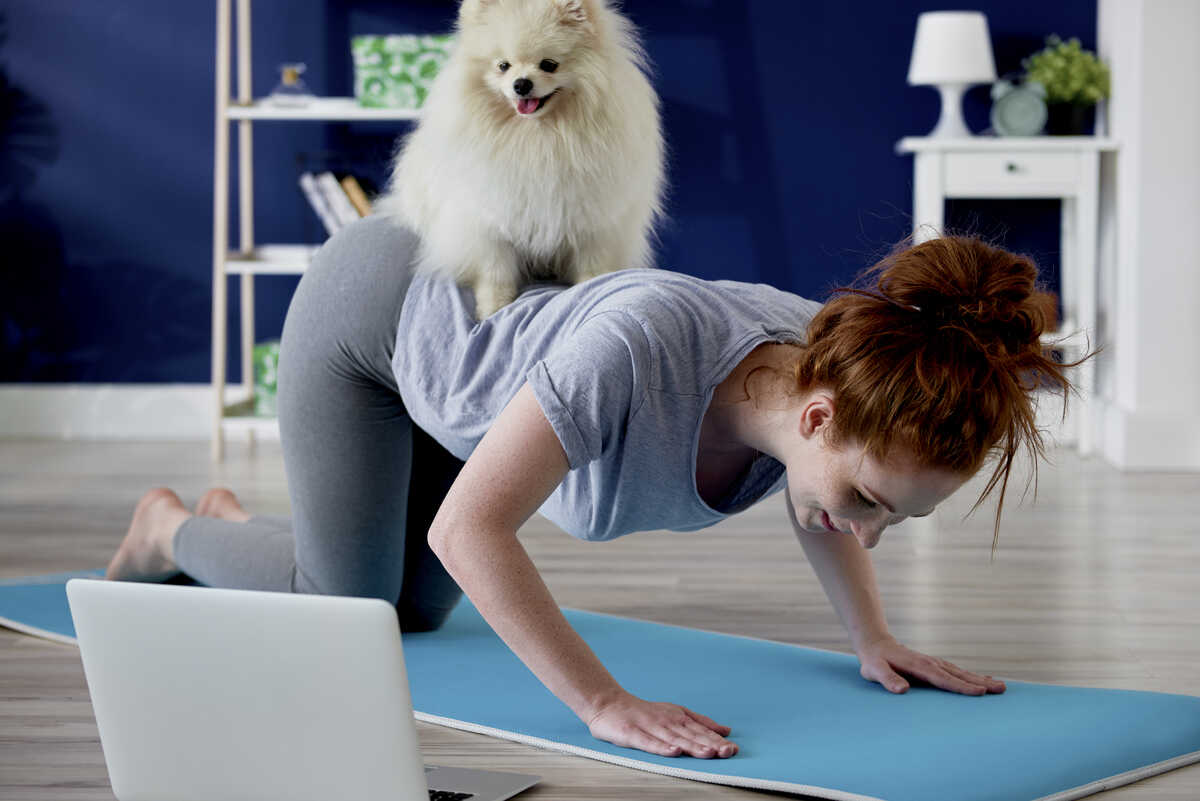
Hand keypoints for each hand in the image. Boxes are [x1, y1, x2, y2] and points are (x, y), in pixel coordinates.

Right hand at [585, 690, 738, 758]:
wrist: (609, 704)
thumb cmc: (644, 712)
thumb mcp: (676, 713)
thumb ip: (701, 722)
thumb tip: (726, 731)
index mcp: (679, 718)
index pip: (701, 731)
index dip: (717, 740)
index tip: (733, 749)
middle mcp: (667, 721)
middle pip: (691, 735)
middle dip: (710, 744)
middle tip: (727, 752)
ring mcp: (650, 727)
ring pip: (674, 738)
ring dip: (692, 746)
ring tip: (708, 753)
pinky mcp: (632, 733)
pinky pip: (649, 742)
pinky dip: (662, 747)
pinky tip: (674, 752)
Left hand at [856, 635, 1006, 695]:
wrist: (877, 645)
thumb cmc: (875, 661)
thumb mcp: (875, 671)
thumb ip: (888, 679)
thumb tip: (902, 689)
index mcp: (920, 667)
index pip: (944, 679)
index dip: (961, 687)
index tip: (980, 692)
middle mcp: (931, 663)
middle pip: (959, 675)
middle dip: (980, 682)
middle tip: (1002, 689)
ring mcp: (935, 663)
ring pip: (961, 673)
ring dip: (981, 680)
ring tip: (1001, 687)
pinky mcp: (936, 666)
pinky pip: (957, 672)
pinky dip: (971, 677)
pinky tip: (984, 681)